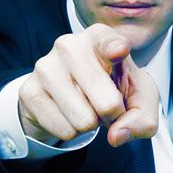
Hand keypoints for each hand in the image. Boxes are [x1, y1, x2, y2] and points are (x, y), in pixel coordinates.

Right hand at [18, 23, 158, 146]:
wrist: (74, 94)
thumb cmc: (113, 87)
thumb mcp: (139, 98)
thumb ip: (143, 118)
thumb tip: (117, 135)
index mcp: (100, 37)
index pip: (109, 42)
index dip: (116, 49)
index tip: (119, 51)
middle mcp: (70, 45)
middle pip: (107, 103)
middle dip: (113, 116)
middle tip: (107, 106)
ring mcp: (45, 66)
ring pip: (84, 121)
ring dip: (91, 124)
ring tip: (87, 106)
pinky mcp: (29, 91)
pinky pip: (64, 130)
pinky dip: (72, 131)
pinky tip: (69, 113)